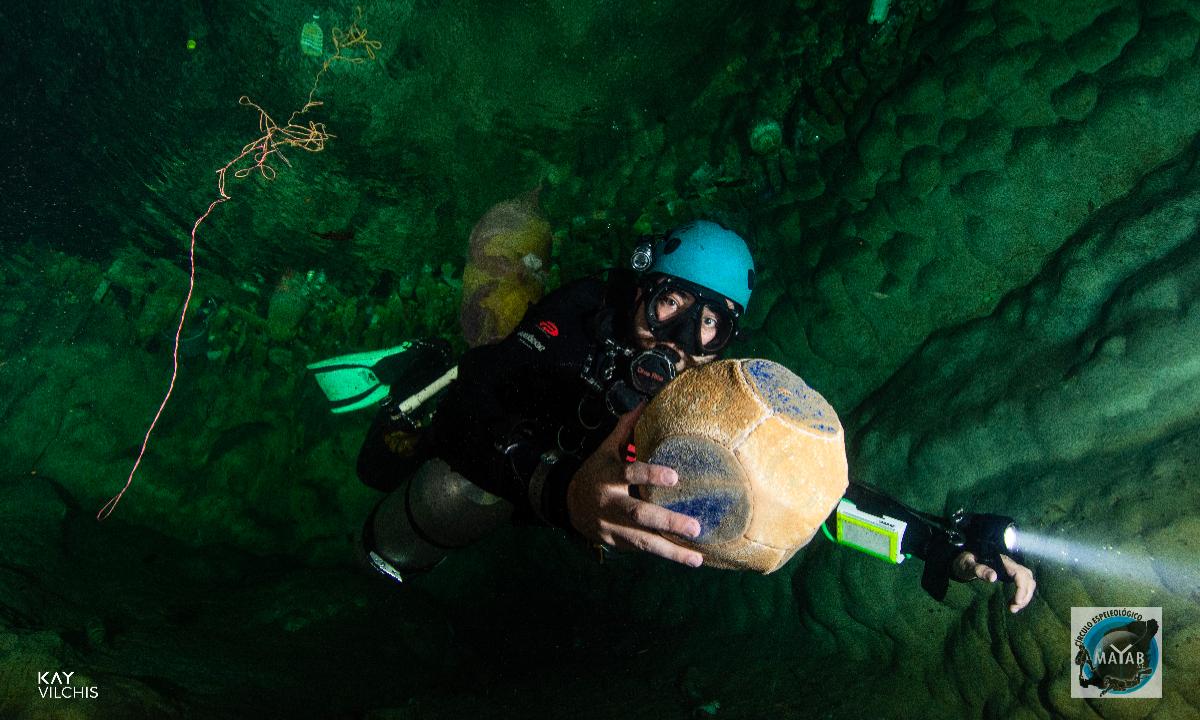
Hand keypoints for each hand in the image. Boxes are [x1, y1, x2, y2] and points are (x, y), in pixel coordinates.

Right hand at [566, 404, 704, 566]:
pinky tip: (686, 558)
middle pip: (638, 515)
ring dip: (671, 551)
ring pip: (642, 542)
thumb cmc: (595, 473)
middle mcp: (609, 504)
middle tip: (695, 527)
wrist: (567, 504)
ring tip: (696, 558)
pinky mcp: (615, 543)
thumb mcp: (605, 450)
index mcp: (607, 477)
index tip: (675, 476)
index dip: (650, 474)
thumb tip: (644, 404)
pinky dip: (663, 555)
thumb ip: (624, 430)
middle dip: (667, 521)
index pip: (628, 474)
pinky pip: (641, 550)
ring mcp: (610, 527)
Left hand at [952, 551, 1036, 612]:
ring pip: (1028, 581)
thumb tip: (993, 577)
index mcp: (1002, 561)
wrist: (964, 561)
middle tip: (1013, 608)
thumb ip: (978, 569)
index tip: (1016, 602)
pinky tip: (1012, 604)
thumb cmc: (965, 563)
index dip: (1022, 588)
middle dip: (1025, 594)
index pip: (1020, 573)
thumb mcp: (968, 565)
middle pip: (1027, 578)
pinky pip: (1022, 584)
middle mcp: (1009, 564)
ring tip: (1013, 608)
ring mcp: (1011, 569)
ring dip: (1025, 596)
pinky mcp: (1010, 575)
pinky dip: (1021, 595)